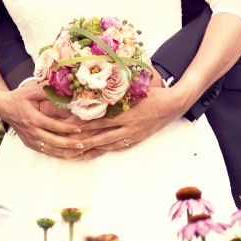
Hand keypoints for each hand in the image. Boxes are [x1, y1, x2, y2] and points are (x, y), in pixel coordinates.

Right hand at [0, 80, 87, 159]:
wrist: (3, 107)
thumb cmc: (19, 97)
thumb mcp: (32, 91)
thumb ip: (48, 92)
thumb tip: (65, 91)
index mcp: (32, 119)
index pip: (53, 126)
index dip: (66, 128)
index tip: (80, 128)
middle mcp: (31, 131)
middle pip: (53, 141)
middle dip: (69, 143)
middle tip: (84, 144)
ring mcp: (29, 140)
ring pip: (49, 149)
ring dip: (65, 151)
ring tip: (79, 152)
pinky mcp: (29, 144)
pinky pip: (45, 151)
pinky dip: (57, 154)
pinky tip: (68, 154)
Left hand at [73, 82, 189, 158]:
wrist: (173, 105)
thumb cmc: (153, 93)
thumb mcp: (135, 88)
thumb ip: (118, 90)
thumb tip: (98, 86)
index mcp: (126, 113)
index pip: (100, 120)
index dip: (84, 124)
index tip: (69, 126)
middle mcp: (128, 126)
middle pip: (101, 135)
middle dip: (84, 141)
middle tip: (68, 145)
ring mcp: (133, 134)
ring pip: (109, 144)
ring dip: (93, 149)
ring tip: (78, 154)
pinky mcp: (137, 138)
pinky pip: (119, 146)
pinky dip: (107, 150)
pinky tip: (97, 152)